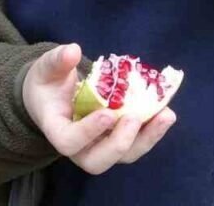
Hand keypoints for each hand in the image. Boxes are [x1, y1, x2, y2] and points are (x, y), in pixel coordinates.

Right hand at [22, 44, 176, 174]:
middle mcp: (78, 146)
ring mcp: (100, 145)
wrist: (54, 94)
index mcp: (56, 130)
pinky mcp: (117, 138)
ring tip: (166, 116)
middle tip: (135, 117)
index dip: (88, 132)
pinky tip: (166, 112)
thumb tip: (73, 51)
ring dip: (147, 139)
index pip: (68, 142)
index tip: (107, 113)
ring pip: (123, 156)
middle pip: (97, 162)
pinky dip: (152, 129)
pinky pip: (136, 142)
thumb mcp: (46, 67)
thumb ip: (57, 61)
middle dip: (119, 143)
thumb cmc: (49, 82)